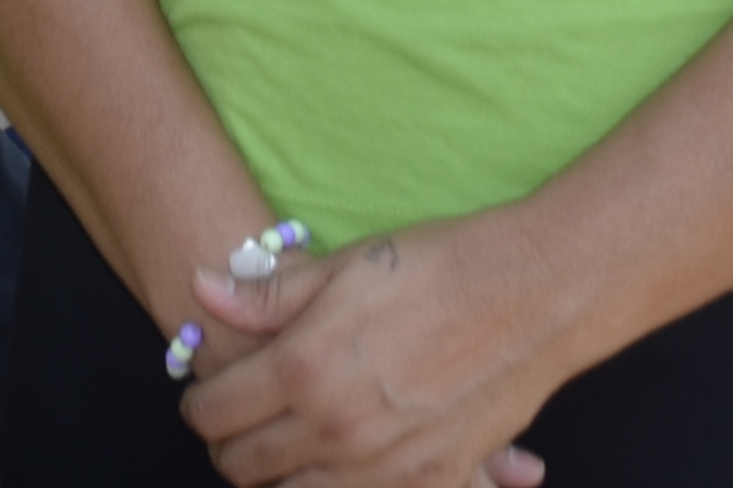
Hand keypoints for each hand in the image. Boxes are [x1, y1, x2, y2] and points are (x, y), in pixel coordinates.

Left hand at [178, 215, 564, 487]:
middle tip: (238, 425)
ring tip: (282, 450)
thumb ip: (267, 293)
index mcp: (305, 367)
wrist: (534, 294)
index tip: (206, 396)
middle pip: (244, 468)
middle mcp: (338, 427)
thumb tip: (202, 288)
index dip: (199, 405)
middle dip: (228, 448)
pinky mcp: (432, 484)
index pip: (214, 413)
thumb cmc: (440, 268)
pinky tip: (337, 468)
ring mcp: (386, 466)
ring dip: (277, 481)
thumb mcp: (345, 266)